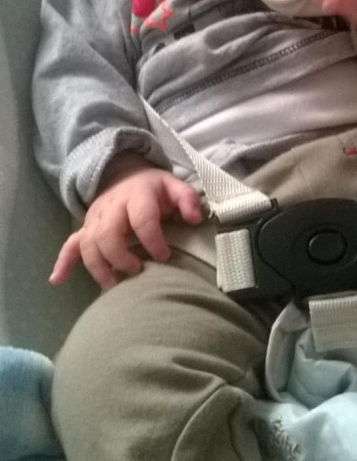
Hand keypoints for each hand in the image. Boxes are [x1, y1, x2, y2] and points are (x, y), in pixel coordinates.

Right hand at [50, 158, 202, 289]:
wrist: (124, 173)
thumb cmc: (153, 187)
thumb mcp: (174, 185)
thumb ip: (188, 200)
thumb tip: (195, 218)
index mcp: (136, 195)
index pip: (142, 219)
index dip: (153, 240)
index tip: (164, 256)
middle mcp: (111, 207)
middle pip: (107, 234)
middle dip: (120, 257)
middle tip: (137, 272)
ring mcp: (95, 218)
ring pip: (88, 244)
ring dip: (98, 267)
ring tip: (113, 287)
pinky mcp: (85, 228)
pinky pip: (70, 244)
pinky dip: (63, 262)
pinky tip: (57, 280)